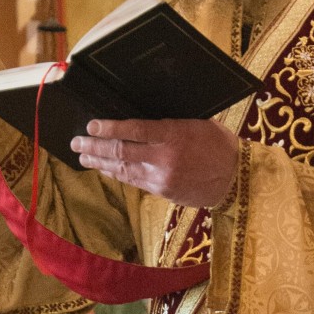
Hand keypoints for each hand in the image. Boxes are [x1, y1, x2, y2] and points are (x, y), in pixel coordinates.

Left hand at [72, 117, 239, 207]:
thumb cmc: (219, 145)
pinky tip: (104, 169)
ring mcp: (161, 177)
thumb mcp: (197, 123)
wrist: (237, 179)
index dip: (108, 128)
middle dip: (95, 146)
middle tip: (76, 142)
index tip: (91, 125)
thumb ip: (168, 123)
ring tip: (83, 156)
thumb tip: (139, 121)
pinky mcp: (163, 191)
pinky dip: (116, 173)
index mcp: (174, 135)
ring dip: (99, 162)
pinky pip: (133, 181)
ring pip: (122, 169)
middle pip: (120, 151)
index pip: (133, 130)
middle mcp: (164, 158)